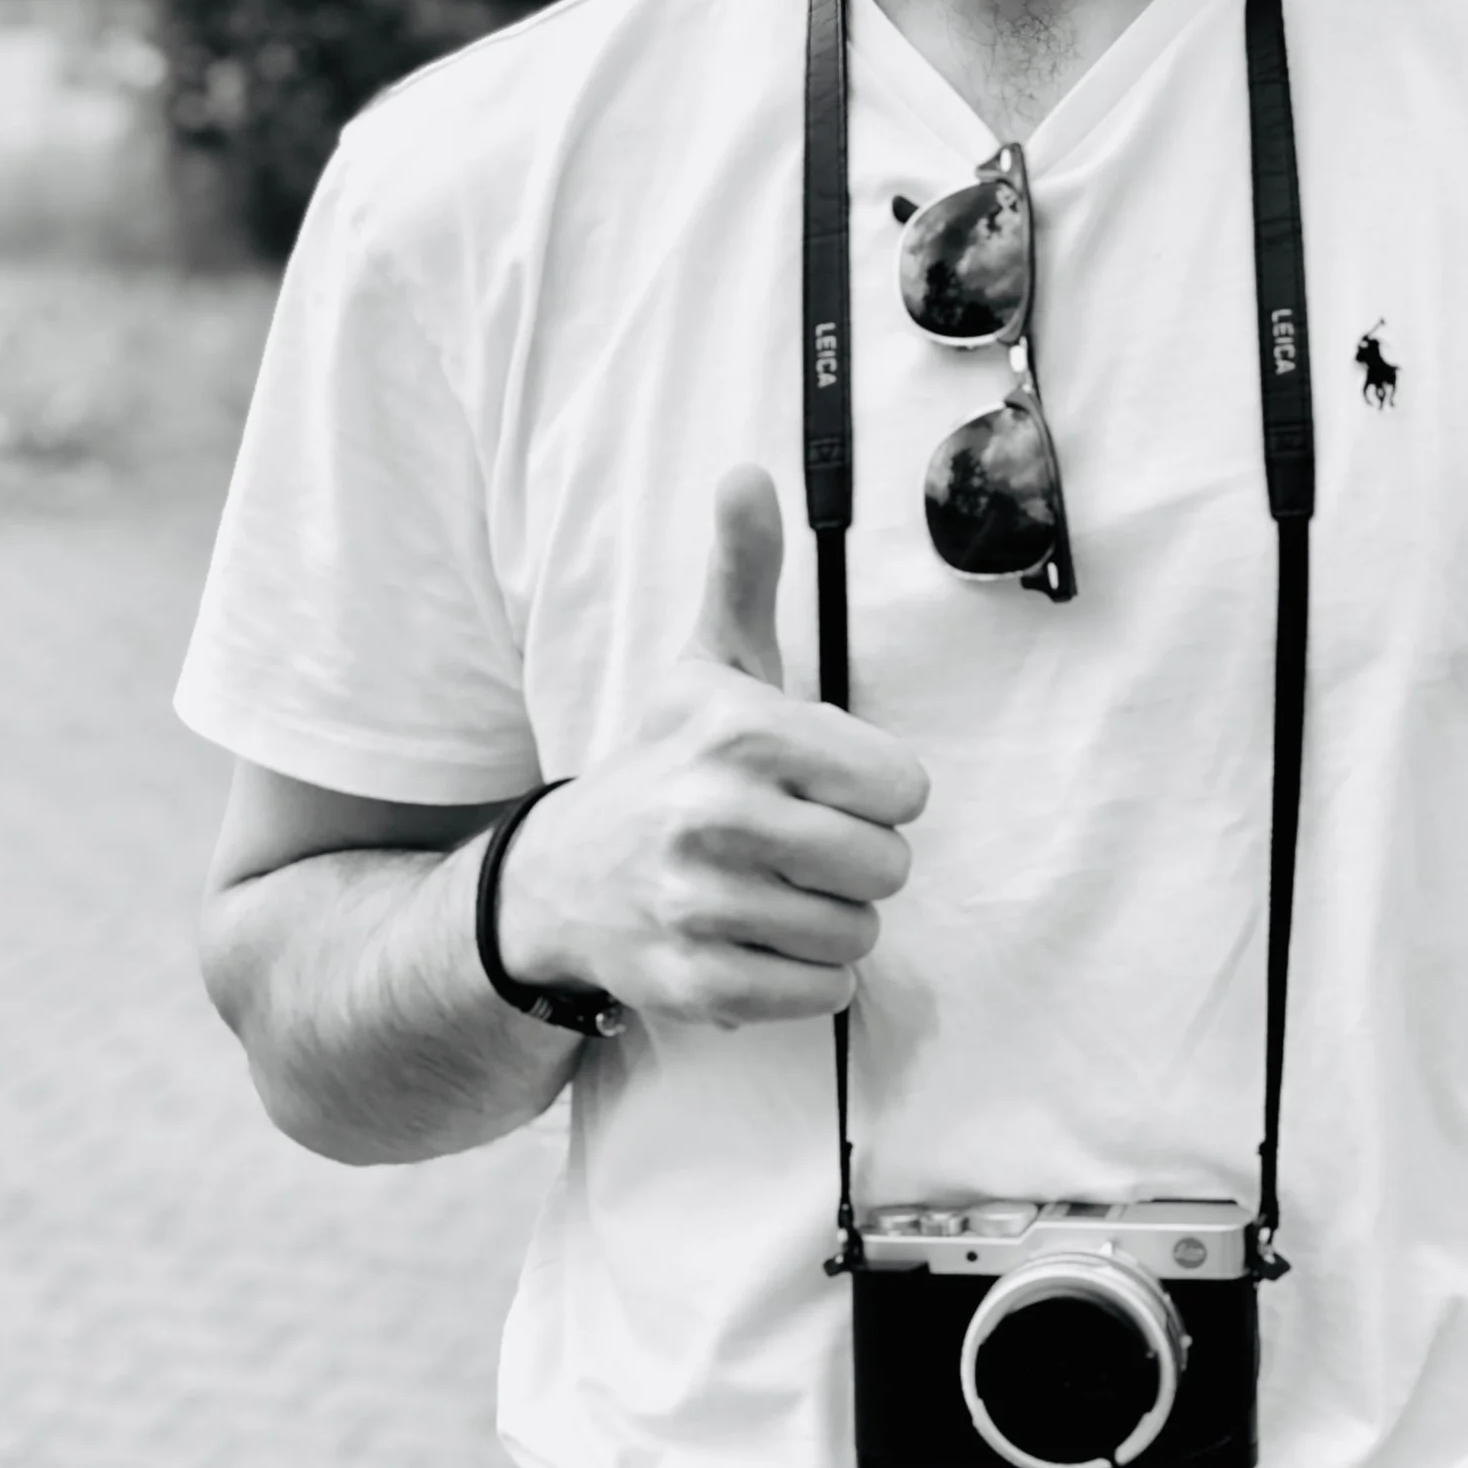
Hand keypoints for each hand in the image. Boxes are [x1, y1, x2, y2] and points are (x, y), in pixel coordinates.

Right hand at [497, 466, 927, 1029]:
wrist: (563, 877)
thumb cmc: (668, 762)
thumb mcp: (710, 665)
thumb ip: (744, 571)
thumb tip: (747, 473)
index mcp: (743, 733)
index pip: (904, 788)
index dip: (877, 791)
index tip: (827, 785)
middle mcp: (717, 816)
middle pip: (888, 866)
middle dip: (859, 860)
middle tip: (802, 844)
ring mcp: (701, 906)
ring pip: (858, 935)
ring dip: (833, 920)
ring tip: (776, 890)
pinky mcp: (694, 983)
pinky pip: (822, 994)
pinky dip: (809, 978)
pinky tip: (762, 941)